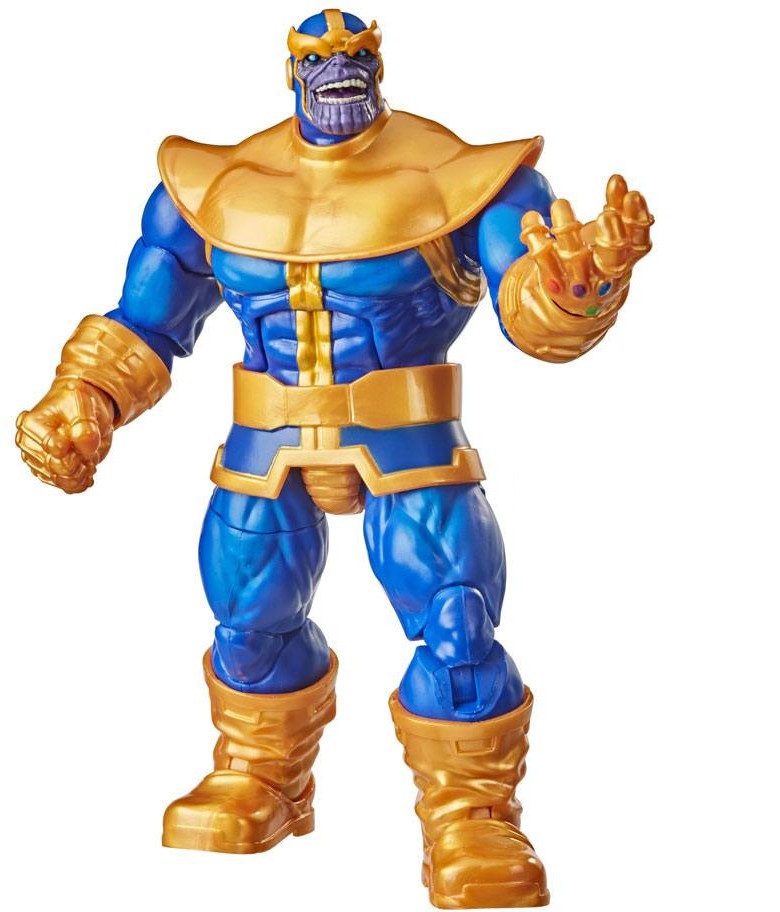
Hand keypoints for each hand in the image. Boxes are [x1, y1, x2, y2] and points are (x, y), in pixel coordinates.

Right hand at [16, 379, 114, 492]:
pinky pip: (69, 487)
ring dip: (84, 470)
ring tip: (89, 454)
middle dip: (82, 458)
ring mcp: (38, 461)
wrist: (81, 410)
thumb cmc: (77, 403)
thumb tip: (85, 448)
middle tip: (89, 445)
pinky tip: (89, 466)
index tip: (81, 431)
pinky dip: (84, 479)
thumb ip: (86, 425)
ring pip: (64, 481)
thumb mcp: (84, 405)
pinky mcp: (50, 473)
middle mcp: (29, 446)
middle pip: (59, 468)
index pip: (55, 448)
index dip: (76, 445)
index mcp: (31, 425)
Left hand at [520, 175, 652, 316]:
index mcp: (626, 259)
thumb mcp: (615, 236)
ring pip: (574, 254)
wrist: (580, 303)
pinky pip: (542, 256)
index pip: (639, 241)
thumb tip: (617, 178)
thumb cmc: (601, 259)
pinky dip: (535, 233)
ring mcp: (579, 279)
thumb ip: (619, 207)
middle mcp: (605, 273)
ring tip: (560, 204)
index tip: (633, 194)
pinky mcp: (553, 281)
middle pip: (613, 257)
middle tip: (606, 214)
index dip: (638, 218)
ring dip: (567, 226)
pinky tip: (532, 217)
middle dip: (612, 234)